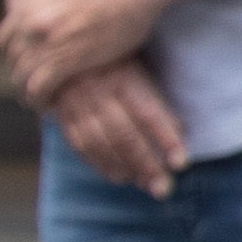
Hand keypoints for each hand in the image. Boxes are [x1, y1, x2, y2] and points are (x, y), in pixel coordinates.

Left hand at [0, 0, 169, 106]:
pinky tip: (52, 105)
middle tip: (36, 90)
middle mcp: (30, 26)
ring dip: (30, 94)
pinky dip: (41, 100)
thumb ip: (50, 11)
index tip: (26, 67)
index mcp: (29, 8)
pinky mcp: (63, 60)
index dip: (14, 58)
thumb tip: (53, 20)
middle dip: (23, 78)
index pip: (3, 42)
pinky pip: (38, 89)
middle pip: (13, 63)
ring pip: (21, 79)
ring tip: (43, 102)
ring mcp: (44, 43)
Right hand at [44, 58, 189, 196]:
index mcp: (123, 77)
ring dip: (124, 168)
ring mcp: (76, 105)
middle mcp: (98, 92)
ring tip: (144, 184)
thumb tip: (180, 130)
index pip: (148, 113)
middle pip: (124, 135)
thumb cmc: (112, 61)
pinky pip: (80, 145)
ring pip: (100, 145)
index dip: (166, 138)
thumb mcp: (137, 69)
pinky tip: (117, 176)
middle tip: (164, 189)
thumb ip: (155, 99)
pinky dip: (100, 164)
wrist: (60, 52)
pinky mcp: (62, 116)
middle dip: (146, 165)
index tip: (181, 163)